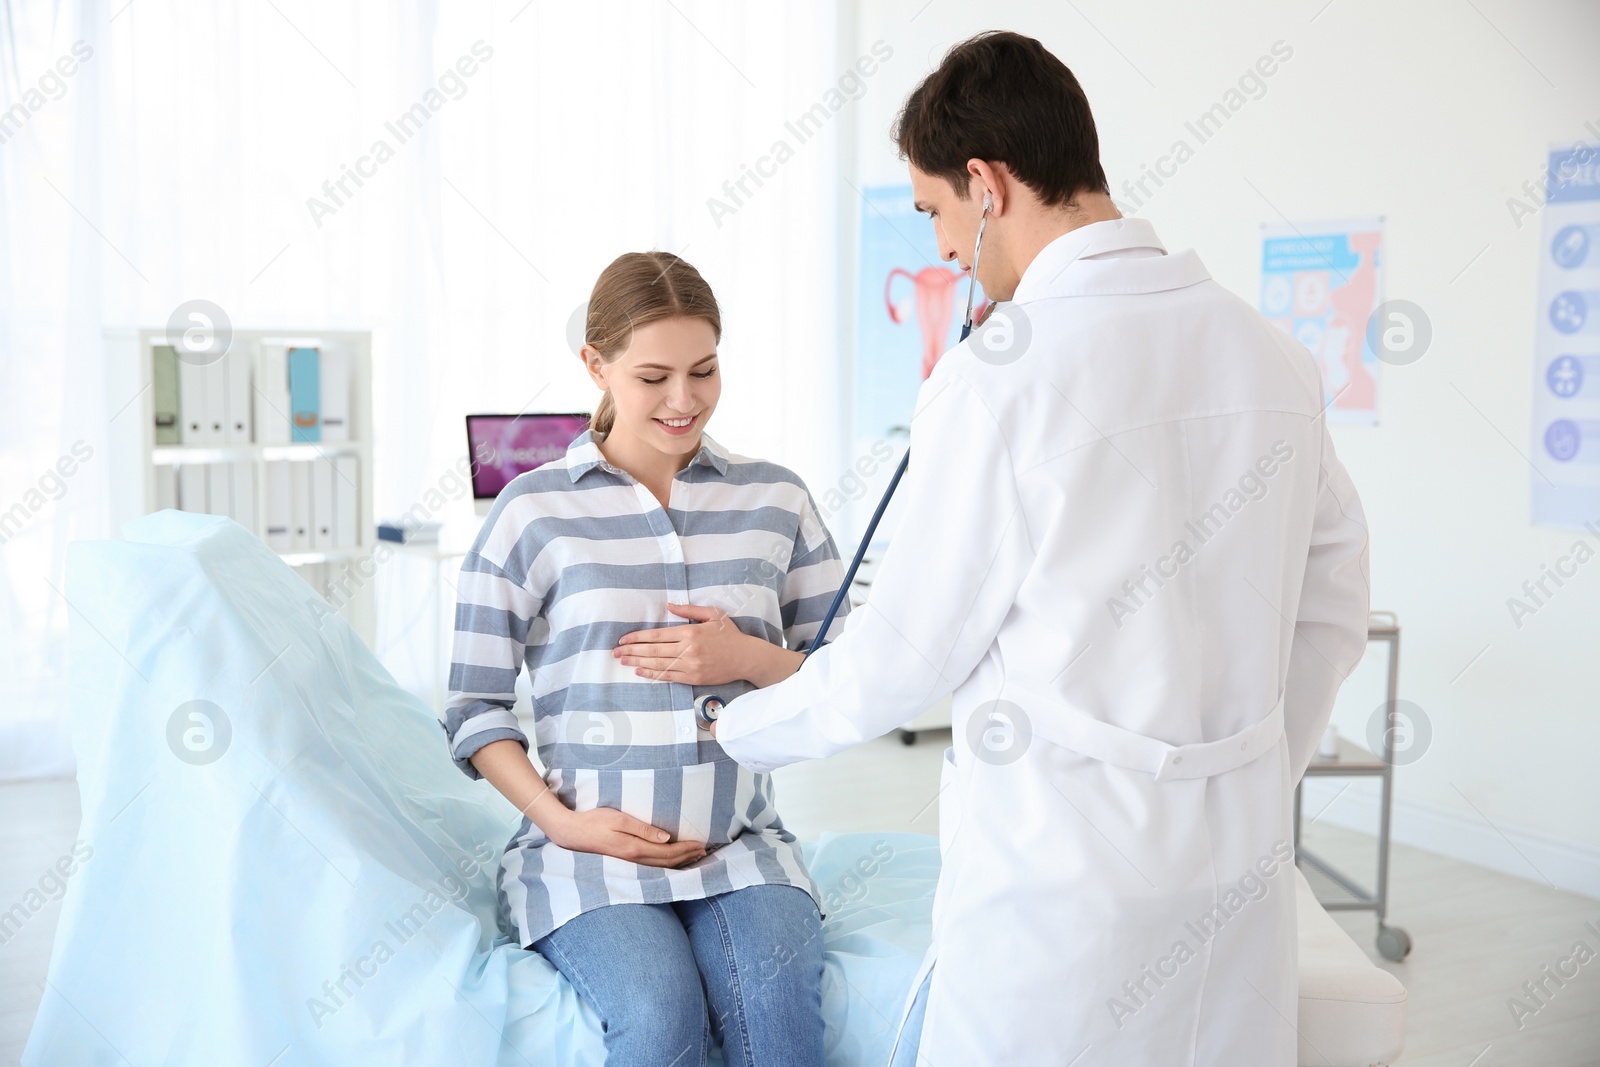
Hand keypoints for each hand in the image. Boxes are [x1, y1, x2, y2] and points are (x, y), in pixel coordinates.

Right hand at [547, 807, 707, 868]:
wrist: (571, 833)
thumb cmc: (594, 821)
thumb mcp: (619, 819)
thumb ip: (643, 829)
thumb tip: (667, 837)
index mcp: (634, 848)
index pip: (668, 851)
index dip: (686, 849)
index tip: (702, 844)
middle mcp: (633, 859)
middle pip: (667, 862)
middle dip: (687, 857)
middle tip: (704, 851)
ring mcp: (628, 863)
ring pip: (660, 867)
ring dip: (679, 863)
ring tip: (693, 858)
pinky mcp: (624, 861)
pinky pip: (651, 866)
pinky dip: (666, 865)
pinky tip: (671, 862)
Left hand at [615, 603, 753, 685]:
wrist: (746, 658)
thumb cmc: (730, 635)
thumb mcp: (713, 615)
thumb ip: (690, 610)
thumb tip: (669, 605)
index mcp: (690, 632)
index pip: (657, 635)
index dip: (637, 638)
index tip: (623, 639)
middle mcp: (688, 649)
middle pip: (653, 651)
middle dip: (632, 651)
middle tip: (615, 652)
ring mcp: (690, 665)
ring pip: (658, 664)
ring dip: (637, 663)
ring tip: (623, 661)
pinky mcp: (693, 678)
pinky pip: (668, 676)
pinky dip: (652, 674)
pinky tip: (640, 672)